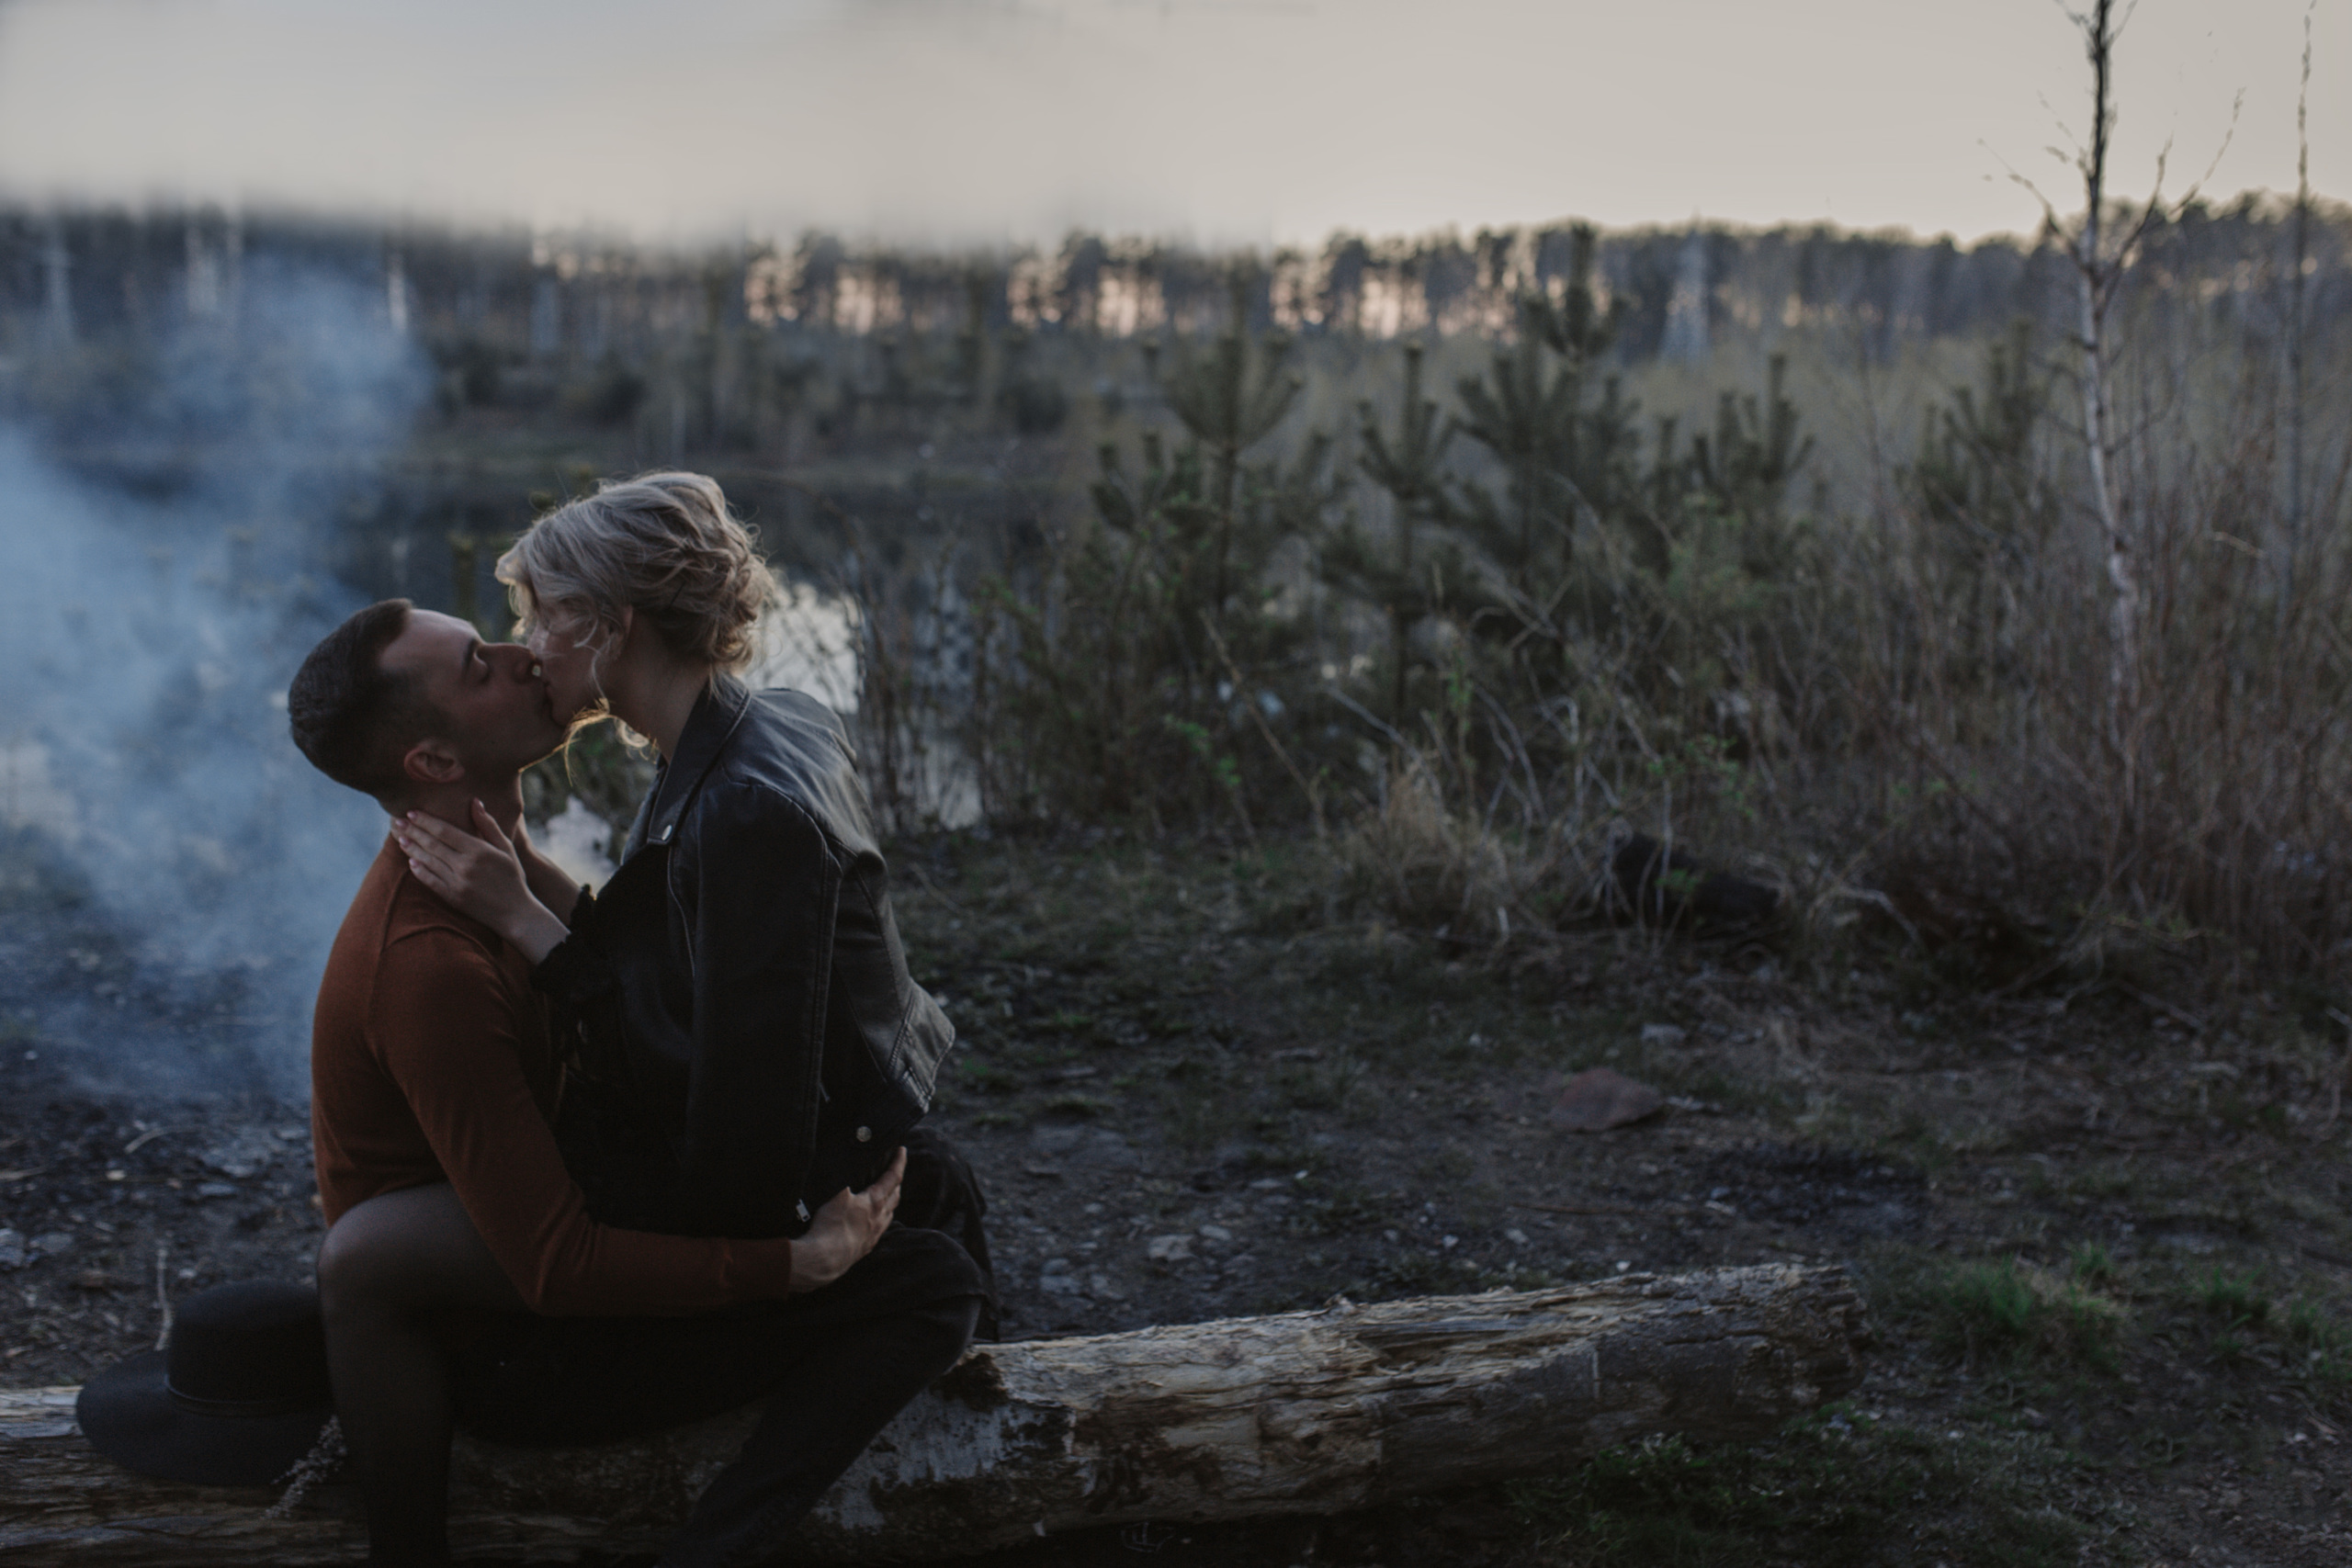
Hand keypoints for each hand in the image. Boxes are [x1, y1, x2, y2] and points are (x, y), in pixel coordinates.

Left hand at [391, 802, 570, 962]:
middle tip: (397, 821)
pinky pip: (431, 881)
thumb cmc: (512, 877)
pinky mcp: (453, 898)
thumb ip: (488, 825)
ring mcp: (458, 883)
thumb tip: (475, 801)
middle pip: (432, 844)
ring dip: (412, 849)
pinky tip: (411, 862)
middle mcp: (466, 866)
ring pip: (428, 861)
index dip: (426, 821)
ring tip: (400, 838)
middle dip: (413, 831)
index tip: (412, 812)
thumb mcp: (506, 848)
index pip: (445, 831)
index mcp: (479, 850)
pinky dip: (419, 871)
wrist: (516, 913)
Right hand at [789, 1147, 905, 1293]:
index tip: (902, 1150)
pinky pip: (879, 1231)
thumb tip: (850, 1164)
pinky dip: (881, 1221)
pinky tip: (873, 1224)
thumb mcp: (837, 1193)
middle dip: (897, 1182)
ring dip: (891, 1203)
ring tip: (888, 1197)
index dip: (899, 1162)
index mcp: (874, 1202)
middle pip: (895, 1196)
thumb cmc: (831, 1225)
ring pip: (889, 1215)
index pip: (893, 1177)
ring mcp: (873, 1235)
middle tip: (895, 1173)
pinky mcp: (864, 1248)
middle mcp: (879, 1218)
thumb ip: (846, 1178)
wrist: (825, 1259)